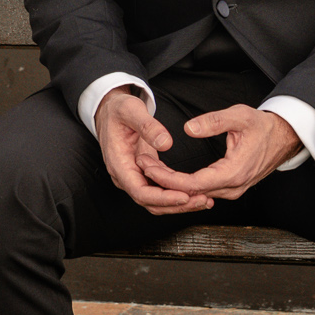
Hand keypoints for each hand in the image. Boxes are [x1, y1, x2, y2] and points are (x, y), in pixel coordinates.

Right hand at [94, 89, 214, 214]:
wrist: (109, 110)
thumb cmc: (118, 109)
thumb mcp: (130, 110)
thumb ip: (147, 126)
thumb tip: (166, 143)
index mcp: (119, 164)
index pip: (140, 192)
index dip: (163, 198)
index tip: (185, 196)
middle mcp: (125, 176)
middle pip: (150, 202)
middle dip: (176, 205)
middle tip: (203, 200)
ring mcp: (134, 176)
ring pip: (156, 200)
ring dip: (179, 203)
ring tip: (204, 200)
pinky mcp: (144, 173)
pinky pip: (160, 189)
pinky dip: (177, 193)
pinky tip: (196, 191)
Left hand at [141, 104, 301, 202]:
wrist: (284, 138)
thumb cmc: (262, 126)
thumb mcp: (239, 116)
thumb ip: (214, 121)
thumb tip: (189, 128)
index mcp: (233, 173)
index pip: (192, 184)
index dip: (166, 178)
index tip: (148, 166)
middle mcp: (232, 187)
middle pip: (189, 193)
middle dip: (162, 181)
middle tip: (141, 164)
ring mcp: (232, 190)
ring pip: (195, 195)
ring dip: (171, 185)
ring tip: (149, 168)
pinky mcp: (230, 188)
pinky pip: (202, 192)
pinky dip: (183, 186)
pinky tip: (167, 177)